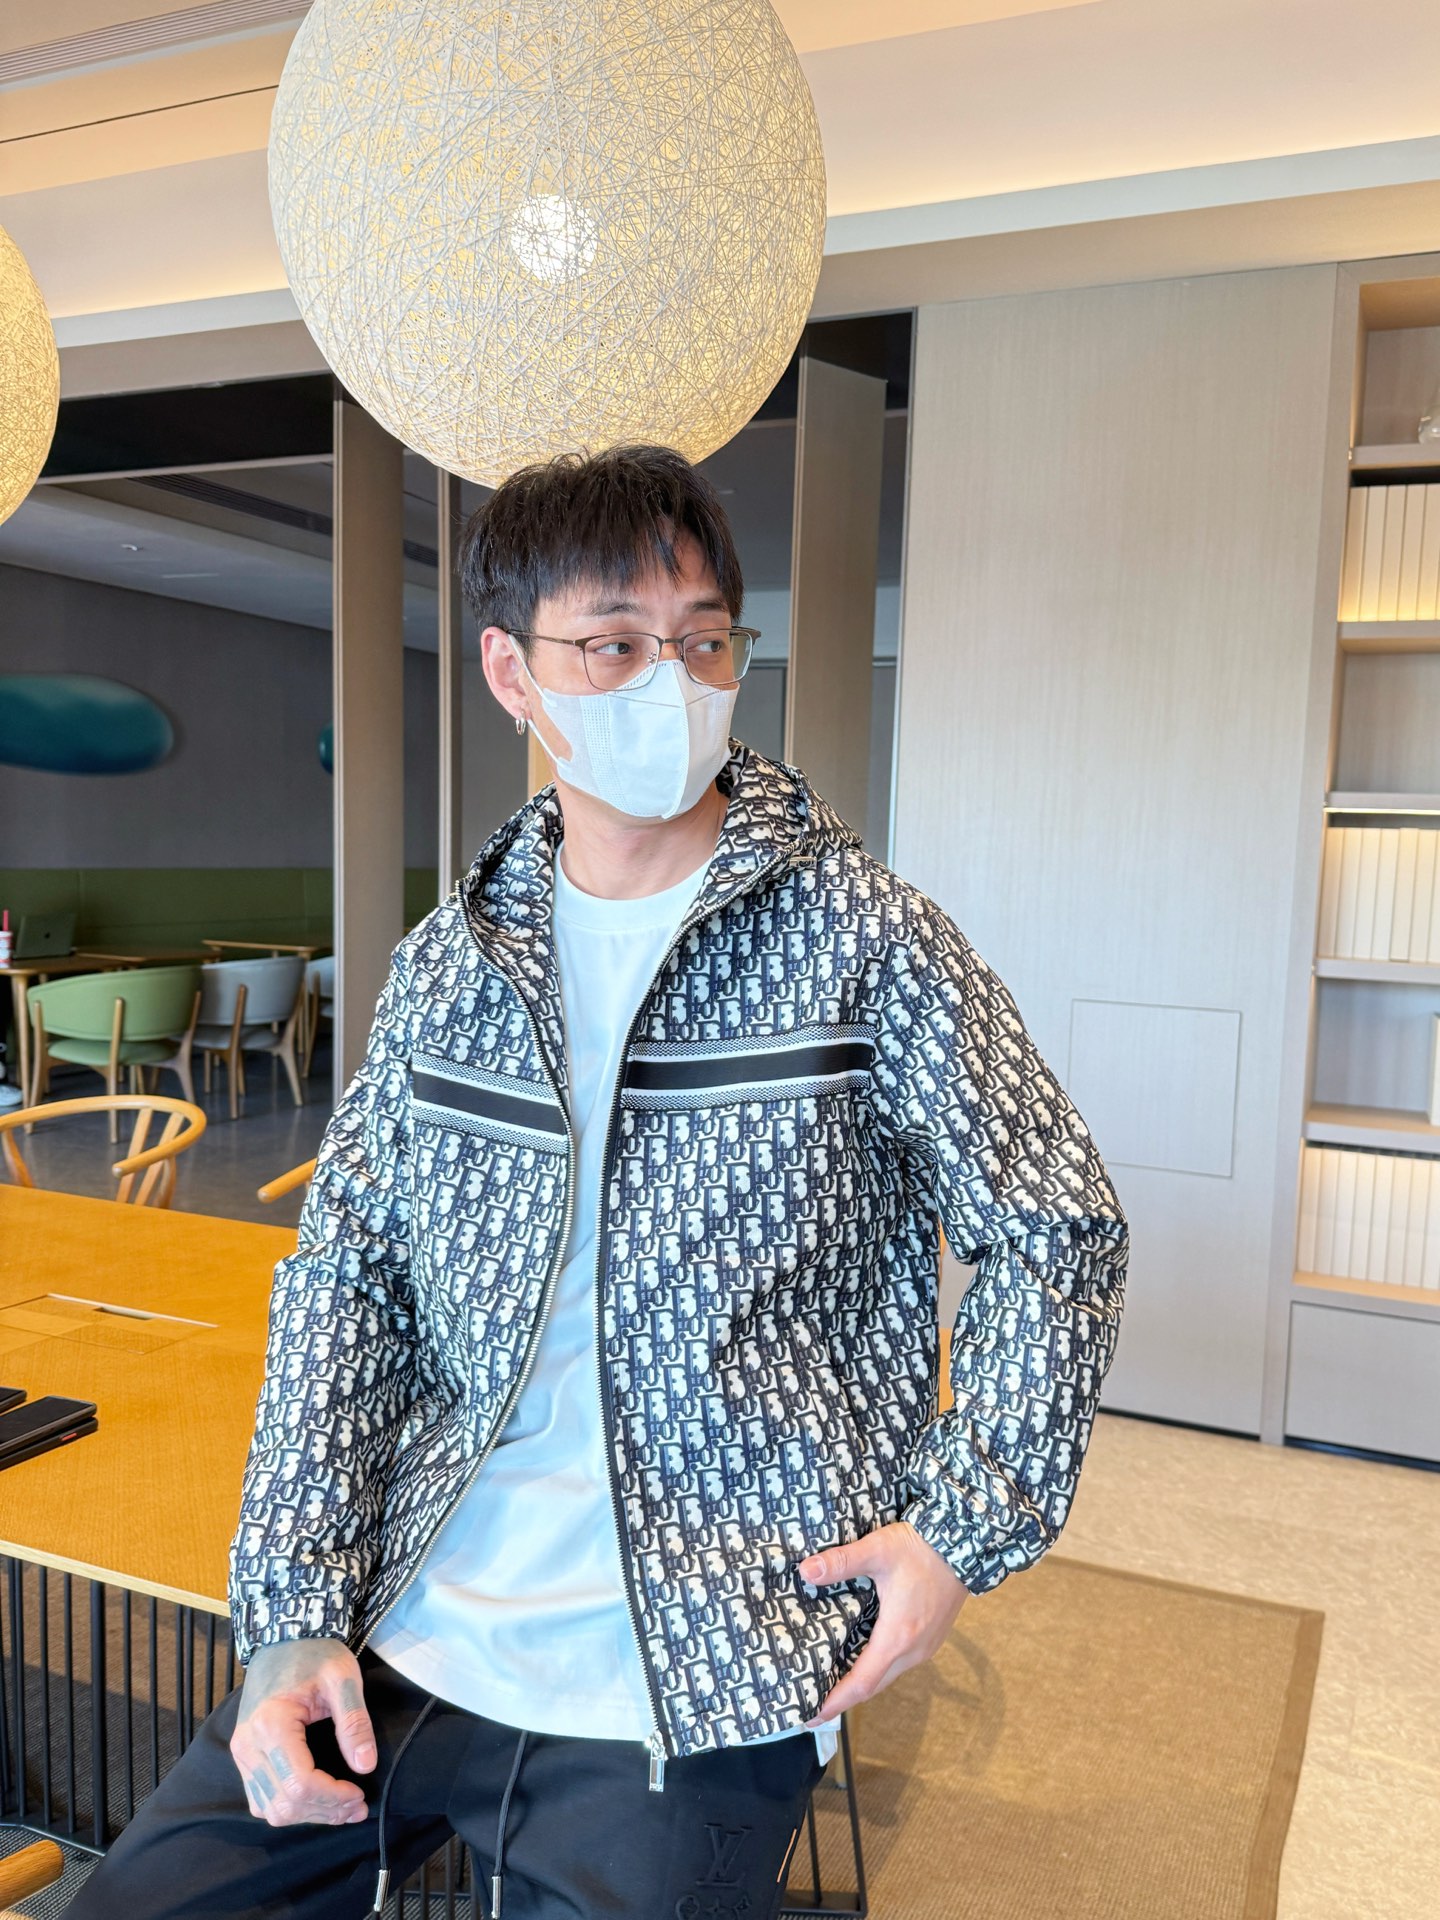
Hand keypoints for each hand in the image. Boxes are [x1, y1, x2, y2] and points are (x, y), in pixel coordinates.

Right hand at [229, 1637, 376, 1825]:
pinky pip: (260, 1799)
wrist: (286, 1637)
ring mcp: (241, 1753)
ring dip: (308, 1814)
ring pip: (270, 1809)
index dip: (333, 1797)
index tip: (360, 1794)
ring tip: (342, 1807)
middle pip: (284, 1803)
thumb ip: (354, 1722)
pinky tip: (316, 1799)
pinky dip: (289, 1807)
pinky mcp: (244, 1756)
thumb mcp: (343, 1679)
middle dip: (324, 1811)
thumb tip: (365, 1766)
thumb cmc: (317, 1654)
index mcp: (271, 1724)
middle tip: (357, 1806)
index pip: (301, 1783)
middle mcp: (248, 1745)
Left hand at [799, 1520, 968, 1725]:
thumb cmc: (921, 1548)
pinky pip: (900, 1664)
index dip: (836, 1701)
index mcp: (897, 1636)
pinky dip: (878, 1669)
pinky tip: (862, 1658)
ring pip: (888, 1676)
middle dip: (843, 1698)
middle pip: (873, 1686)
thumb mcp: (877, 1549)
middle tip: (813, 1703)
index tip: (812, 1716)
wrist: (964, 1544)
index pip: (861, 1683)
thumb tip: (805, 1571)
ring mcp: (925, 1647)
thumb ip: (841, 1561)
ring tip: (832, 1683)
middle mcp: (913, 1651)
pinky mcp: (932, 1639)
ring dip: (862, 1683)